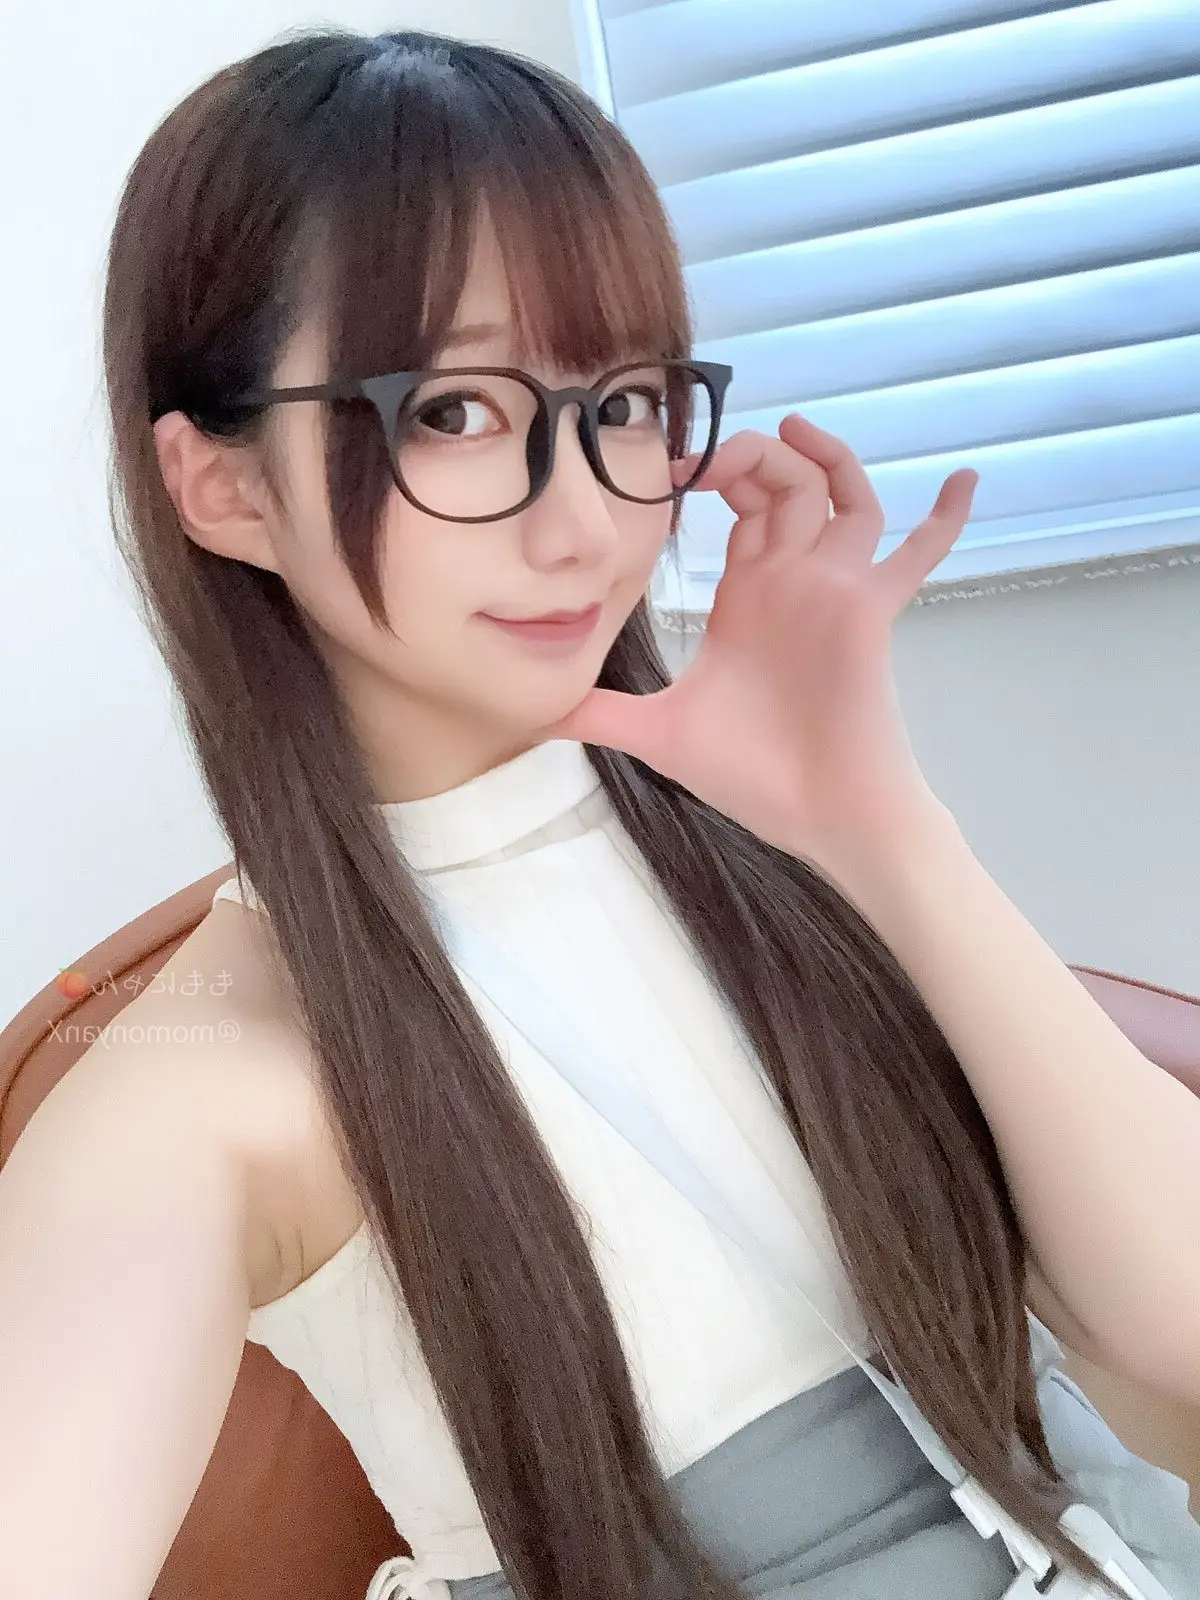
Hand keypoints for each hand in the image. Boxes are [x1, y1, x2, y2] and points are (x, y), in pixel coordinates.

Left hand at [548, 414, 978, 871]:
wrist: (818, 816)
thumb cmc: (752, 775)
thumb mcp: (659, 734)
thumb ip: (601, 715)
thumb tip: (536, 715)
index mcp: (747, 597)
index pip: (739, 509)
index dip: (713, 474)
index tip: (672, 468)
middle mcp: (794, 581)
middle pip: (786, 486)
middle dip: (753, 454)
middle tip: (712, 455)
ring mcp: (836, 590)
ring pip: (842, 497)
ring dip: (824, 459)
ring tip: (794, 430)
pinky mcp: (871, 611)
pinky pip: (916, 555)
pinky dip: (944, 518)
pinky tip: (965, 478)